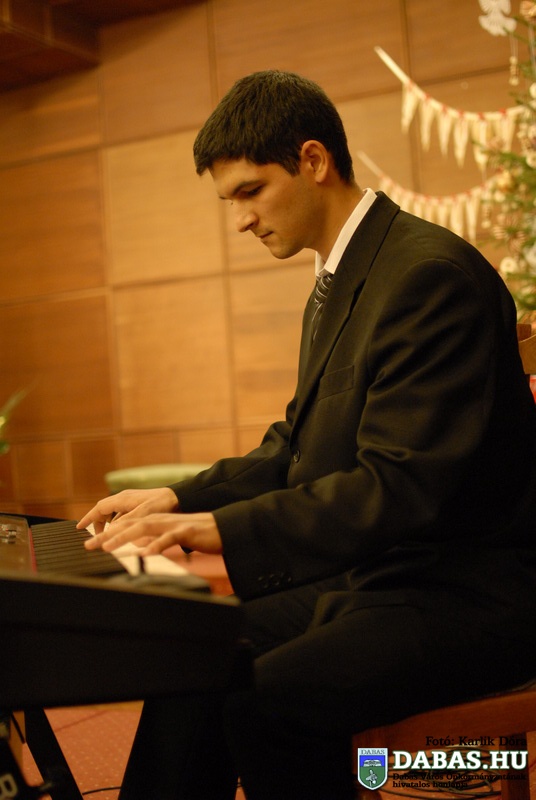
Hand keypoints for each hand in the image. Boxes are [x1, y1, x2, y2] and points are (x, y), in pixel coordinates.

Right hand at [77, 487, 179, 533]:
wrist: (180, 498)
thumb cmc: (163, 505)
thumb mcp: (142, 515)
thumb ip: (125, 523)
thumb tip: (108, 532)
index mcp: (123, 499)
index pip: (99, 508)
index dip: (88, 518)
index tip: (78, 527)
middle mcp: (125, 498)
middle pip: (104, 511)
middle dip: (97, 524)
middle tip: (96, 538)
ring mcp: (132, 502)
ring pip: (113, 514)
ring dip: (108, 525)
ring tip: (107, 537)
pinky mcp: (139, 506)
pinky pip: (122, 515)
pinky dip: (118, 524)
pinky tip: (122, 532)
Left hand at [84, 511, 222, 554]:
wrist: (220, 528)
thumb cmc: (195, 534)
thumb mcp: (170, 537)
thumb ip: (155, 540)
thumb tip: (141, 548)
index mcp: (154, 521)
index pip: (125, 525)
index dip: (106, 533)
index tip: (89, 543)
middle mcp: (159, 520)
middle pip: (128, 524)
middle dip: (107, 535)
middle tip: (88, 545)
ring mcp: (171, 525)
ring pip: (144, 529)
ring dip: (124, 537)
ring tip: (108, 548)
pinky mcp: (185, 532)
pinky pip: (168, 539)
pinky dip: (156, 545)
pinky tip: (145, 553)